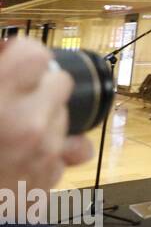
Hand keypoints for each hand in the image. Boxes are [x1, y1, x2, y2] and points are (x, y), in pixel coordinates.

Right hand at [0, 40, 93, 197]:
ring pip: (64, 116)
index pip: (35, 55)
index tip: (13, 61)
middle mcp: (25, 124)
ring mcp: (42, 153)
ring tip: (10, 130)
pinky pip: (68, 150)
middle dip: (39, 87)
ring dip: (44, 117)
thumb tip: (4, 50)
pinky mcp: (49, 177)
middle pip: (59, 83)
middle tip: (12, 97)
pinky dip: (52, 148)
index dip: (22, 55)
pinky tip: (24, 152)